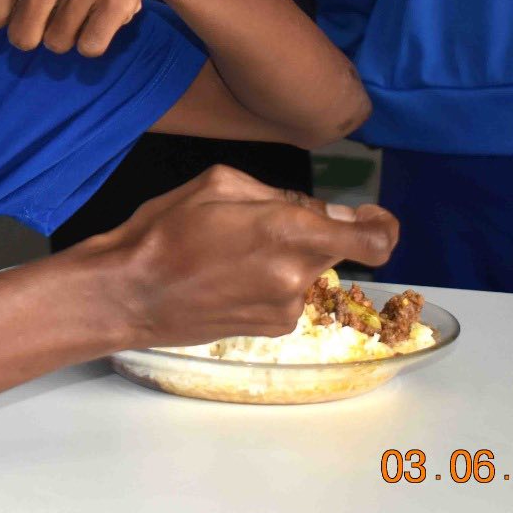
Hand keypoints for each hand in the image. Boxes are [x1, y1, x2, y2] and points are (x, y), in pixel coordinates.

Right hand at [84, 165, 398, 348]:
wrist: (129, 294)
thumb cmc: (164, 230)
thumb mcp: (218, 184)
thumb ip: (281, 194)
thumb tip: (324, 212)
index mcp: (288, 231)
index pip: (373, 240)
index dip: (383, 227)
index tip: (371, 217)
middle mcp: (296, 274)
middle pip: (333, 250)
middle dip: (309, 233)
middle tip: (259, 223)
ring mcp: (285, 307)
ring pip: (306, 270)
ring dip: (285, 257)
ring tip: (231, 250)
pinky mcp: (271, 328)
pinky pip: (287, 294)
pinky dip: (270, 280)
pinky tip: (228, 275)